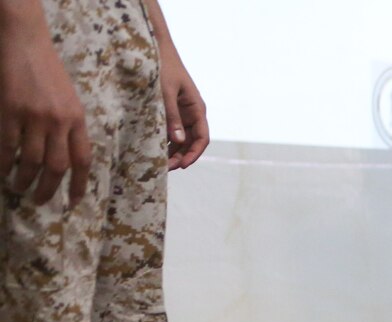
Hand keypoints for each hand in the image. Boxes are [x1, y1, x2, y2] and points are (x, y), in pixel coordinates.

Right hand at [0, 12, 91, 204]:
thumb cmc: (49, 72)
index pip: (83, 160)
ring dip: (24, 180)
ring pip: (31, 161)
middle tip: (40, 201)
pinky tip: (2, 171)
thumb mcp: (70, 100)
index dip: (79, 185)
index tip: (74, 202)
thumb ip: (71, 127)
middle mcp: (59, 121)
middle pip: (57, 166)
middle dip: (49, 189)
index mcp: (78, 119)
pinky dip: (4, 162)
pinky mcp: (10, 111)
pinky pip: (7, 146)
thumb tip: (68, 159)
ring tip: (18, 188)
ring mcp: (33, 117)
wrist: (25, 43)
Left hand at [157, 51, 207, 168]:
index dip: (193, 154)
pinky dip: (163, 141)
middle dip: (180, 157)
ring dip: (171, 152)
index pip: (201, 138)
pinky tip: (153, 149)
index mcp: (197, 109)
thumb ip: (172, 116)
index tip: (182, 165)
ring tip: (158, 163)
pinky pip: (169, 131)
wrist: (155, 47)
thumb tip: (178, 141)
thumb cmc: (162, 66)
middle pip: (191, 142)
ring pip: (180, 139)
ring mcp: (180, 113)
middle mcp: (191, 114)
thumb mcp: (166, 92)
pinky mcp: (169, 111)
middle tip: (164, 168)